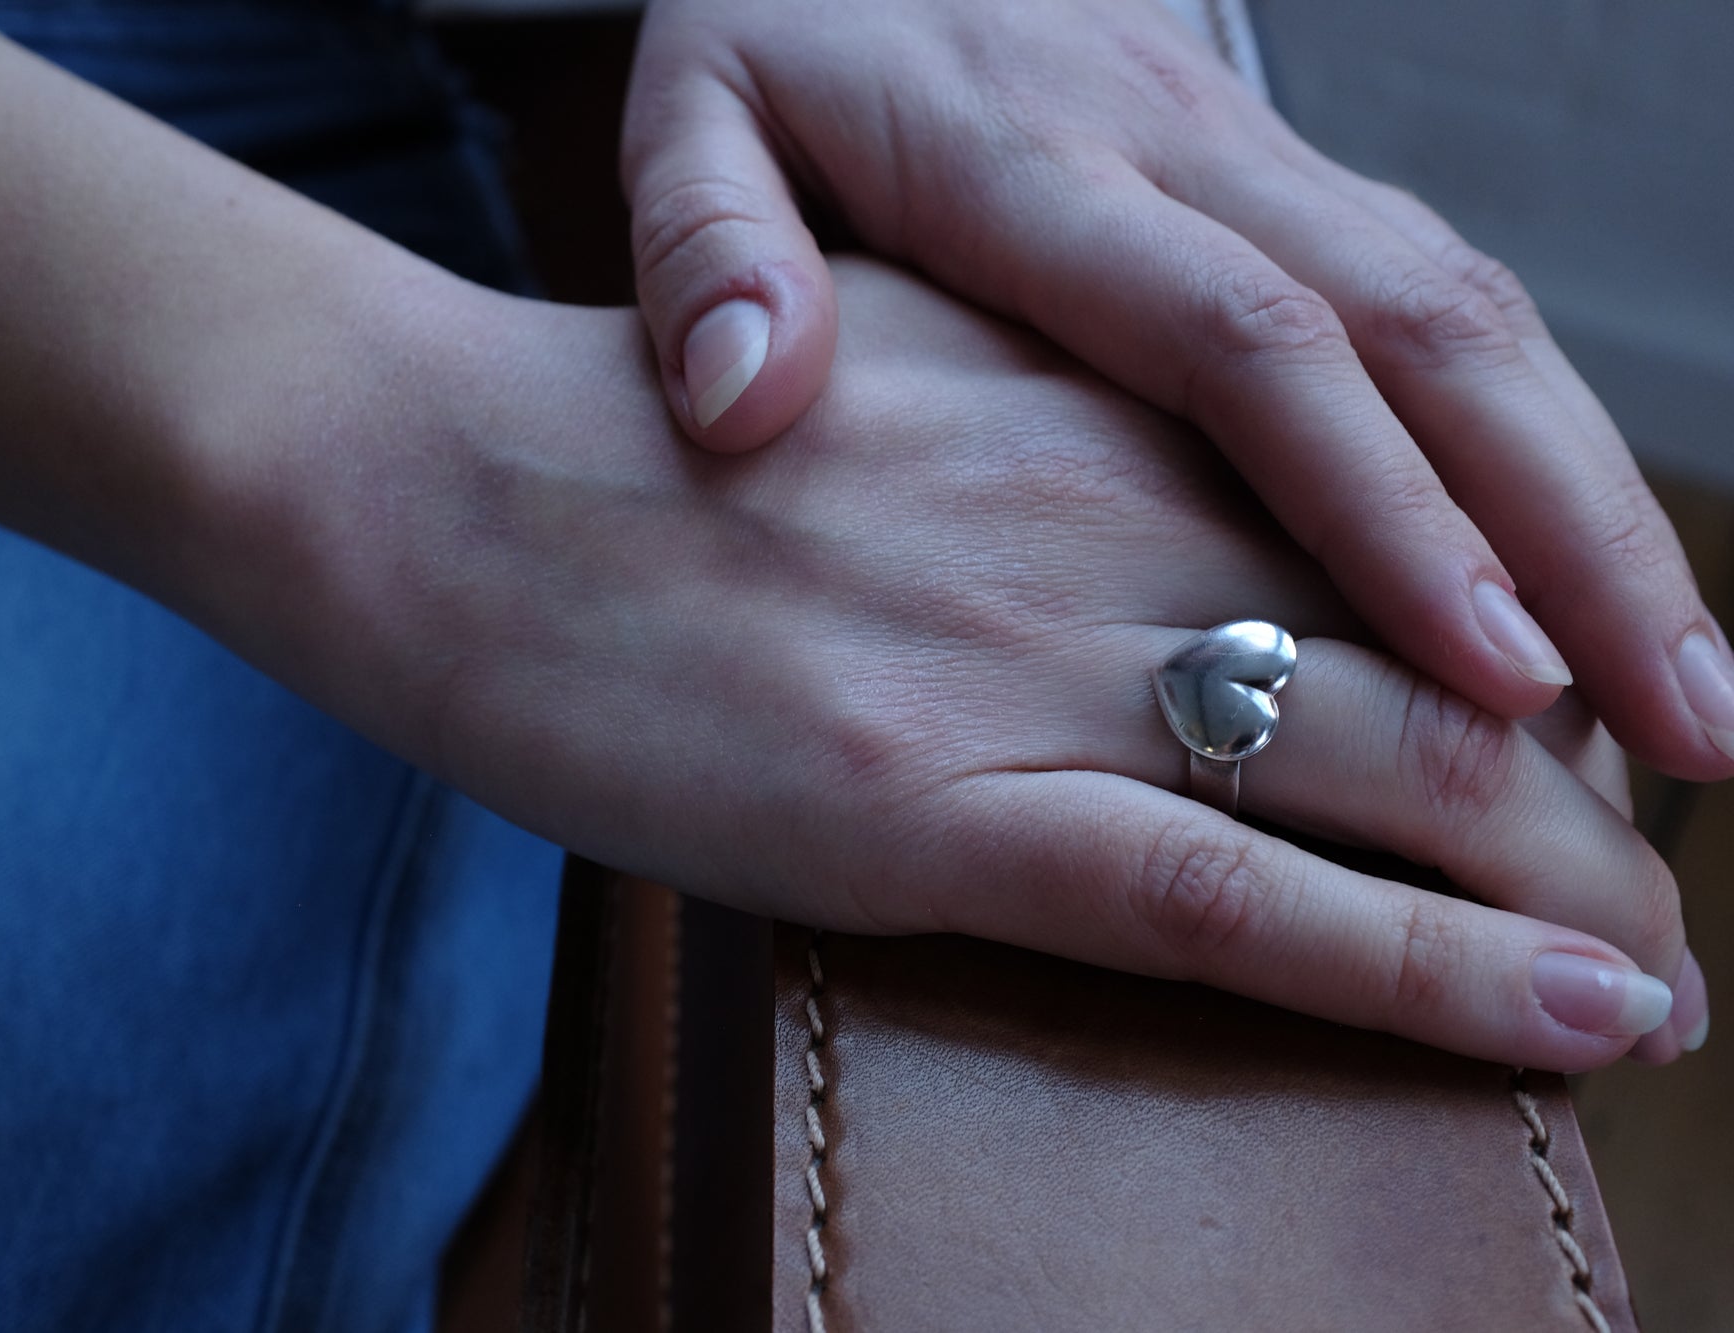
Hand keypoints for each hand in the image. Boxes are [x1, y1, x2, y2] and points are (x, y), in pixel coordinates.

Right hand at [204, 258, 1700, 1070]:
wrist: (431, 478)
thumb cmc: (634, 450)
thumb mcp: (889, 398)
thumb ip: (1046, 458)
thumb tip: (1149, 551)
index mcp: (1093, 411)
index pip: (1394, 535)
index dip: (1528, 648)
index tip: (1588, 743)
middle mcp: (1103, 518)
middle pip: (1443, 659)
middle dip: (1588, 796)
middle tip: (1657, 887)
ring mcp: (1022, 661)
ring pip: (1396, 777)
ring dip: (1567, 893)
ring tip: (1650, 982)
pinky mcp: (928, 806)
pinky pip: (1231, 900)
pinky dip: (1425, 970)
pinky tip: (1565, 1017)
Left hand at [619, 0, 1733, 783]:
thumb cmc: (773, 33)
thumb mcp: (690, 113)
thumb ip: (708, 247)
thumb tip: (741, 397)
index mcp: (1035, 162)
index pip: (1248, 344)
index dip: (1380, 507)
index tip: (1489, 674)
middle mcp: (1184, 156)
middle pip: (1425, 333)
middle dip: (1574, 530)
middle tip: (1687, 724)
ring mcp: (1253, 158)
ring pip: (1474, 317)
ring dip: (1594, 500)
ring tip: (1686, 687)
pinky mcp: (1279, 175)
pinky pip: (1438, 300)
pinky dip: (1529, 439)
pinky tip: (1582, 566)